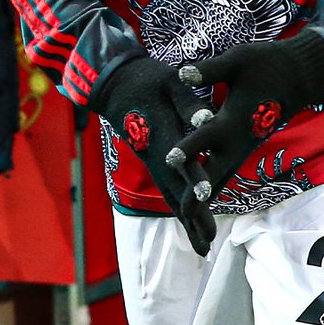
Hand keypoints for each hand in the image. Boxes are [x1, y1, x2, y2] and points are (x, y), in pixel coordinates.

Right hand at [89, 55, 216, 255]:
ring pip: (170, 194)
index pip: (181, 161)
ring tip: (203, 245)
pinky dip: (180, 207)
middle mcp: (157, 154)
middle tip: (208, 244)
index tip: (205, 196)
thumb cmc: (148, 79)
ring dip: (187, 219)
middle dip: (192, 217)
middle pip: (175, 190)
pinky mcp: (153, 160)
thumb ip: (188, 101)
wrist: (115, 83)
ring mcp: (153, 160)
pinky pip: (167, 188)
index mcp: (164, 133)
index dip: (193, 179)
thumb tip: (206, 119)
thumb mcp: (170, 81)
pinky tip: (191, 221)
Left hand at [170, 29, 323, 210]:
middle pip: (216, 171)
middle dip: (198, 191)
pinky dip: (215, 183)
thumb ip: (209, 71)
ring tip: (187, 213)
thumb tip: (182, 72)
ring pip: (223, 176)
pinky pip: (228, 170)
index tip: (170, 159)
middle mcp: (239, 138)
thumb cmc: (268, 64)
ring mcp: (245, 145)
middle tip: (182, 211)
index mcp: (233, 118)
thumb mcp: (238, 60)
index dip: (189, 149)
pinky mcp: (247, 145)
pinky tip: (202, 194)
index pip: (206, 137)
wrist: (300, 74)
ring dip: (206, 193)